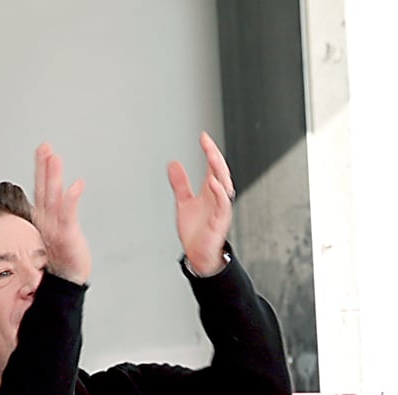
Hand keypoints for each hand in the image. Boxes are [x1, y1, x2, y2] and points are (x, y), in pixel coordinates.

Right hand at [33, 142, 89, 284]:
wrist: (65, 284)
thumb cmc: (63, 260)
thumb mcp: (56, 234)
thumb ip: (56, 215)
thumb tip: (57, 200)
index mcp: (43, 220)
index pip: (41, 190)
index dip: (41, 170)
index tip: (43, 152)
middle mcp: (47, 222)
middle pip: (44, 190)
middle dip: (44, 167)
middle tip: (45, 148)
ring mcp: (55, 229)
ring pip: (53, 198)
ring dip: (53, 177)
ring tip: (54, 158)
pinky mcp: (67, 237)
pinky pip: (68, 215)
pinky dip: (71, 199)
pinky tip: (76, 185)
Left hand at [168, 131, 232, 277]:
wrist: (197, 255)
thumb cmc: (196, 233)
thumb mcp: (184, 202)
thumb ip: (180, 184)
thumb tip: (173, 164)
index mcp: (210, 192)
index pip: (213, 166)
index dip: (209, 151)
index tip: (203, 137)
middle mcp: (217, 197)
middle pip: (221, 171)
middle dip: (215, 156)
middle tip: (207, 143)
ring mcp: (220, 208)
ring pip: (224, 184)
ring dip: (219, 170)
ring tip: (211, 156)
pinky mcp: (220, 221)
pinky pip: (223, 204)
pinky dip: (219, 192)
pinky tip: (213, 182)